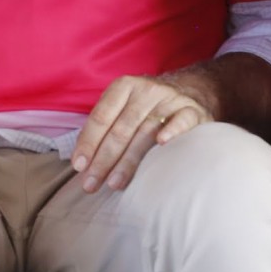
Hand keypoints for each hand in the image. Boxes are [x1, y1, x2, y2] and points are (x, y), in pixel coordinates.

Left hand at [71, 73, 213, 192]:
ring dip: (129, 160)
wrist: (188, 92)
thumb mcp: (123, 108)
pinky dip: (172, 130)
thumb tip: (81, 163)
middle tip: (92, 184)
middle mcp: (145, 90)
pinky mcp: (191, 110)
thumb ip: (104, 128)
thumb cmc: (146, 109)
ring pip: (146, 132)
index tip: (79, 166)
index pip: (101, 117)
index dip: (88, 142)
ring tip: (115, 183)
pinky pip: (182, 120)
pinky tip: (162, 143)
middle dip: (103, 159)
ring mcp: (169, 99)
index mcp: (123, 87)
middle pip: (120, 129)